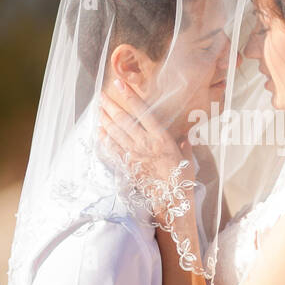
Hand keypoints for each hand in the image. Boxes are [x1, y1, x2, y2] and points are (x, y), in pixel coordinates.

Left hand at [99, 80, 196, 221]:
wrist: (171, 200)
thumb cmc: (182, 178)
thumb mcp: (187, 157)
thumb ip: (184, 143)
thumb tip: (186, 135)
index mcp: (161, 138)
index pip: (142, 112)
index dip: (130, 96)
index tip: (120, 83)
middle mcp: (145, 144)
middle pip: (123, 120)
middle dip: (110, 105)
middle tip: (101, 94)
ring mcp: (134, 155)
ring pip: (115, 133)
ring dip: (105, 119)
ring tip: (98, 109)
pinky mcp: (128, 165)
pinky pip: (112, 150)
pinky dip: (105, 139)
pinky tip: (99, 131)